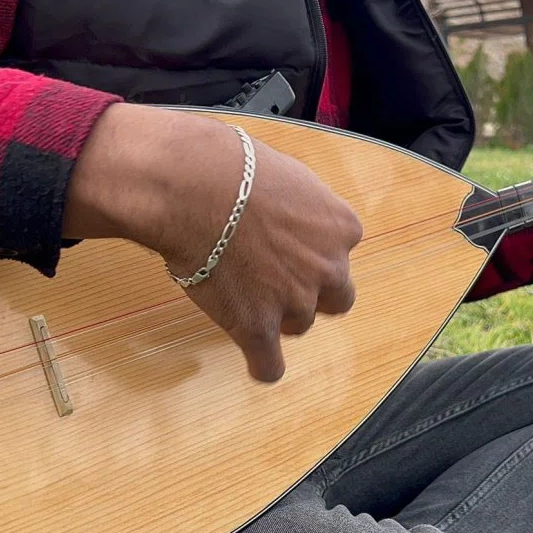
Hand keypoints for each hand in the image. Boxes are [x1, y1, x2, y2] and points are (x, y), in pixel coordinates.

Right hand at [63, 104, 362, 381]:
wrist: (191, 187)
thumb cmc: (231, 166)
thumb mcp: (288, 175)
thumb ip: (303, 207)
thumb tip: (290, 214)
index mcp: (341, 226)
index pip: (339, 254)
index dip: (310, 252)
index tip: (283, 244)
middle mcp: (329, 268)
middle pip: (332, 299)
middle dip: (307, 291)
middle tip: (271, 276)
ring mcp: (296, 301)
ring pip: (298, 326)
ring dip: (275, 316)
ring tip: (239, 293)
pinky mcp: (258, 328)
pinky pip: (270, 366)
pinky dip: (262, 364)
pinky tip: (252, 355)